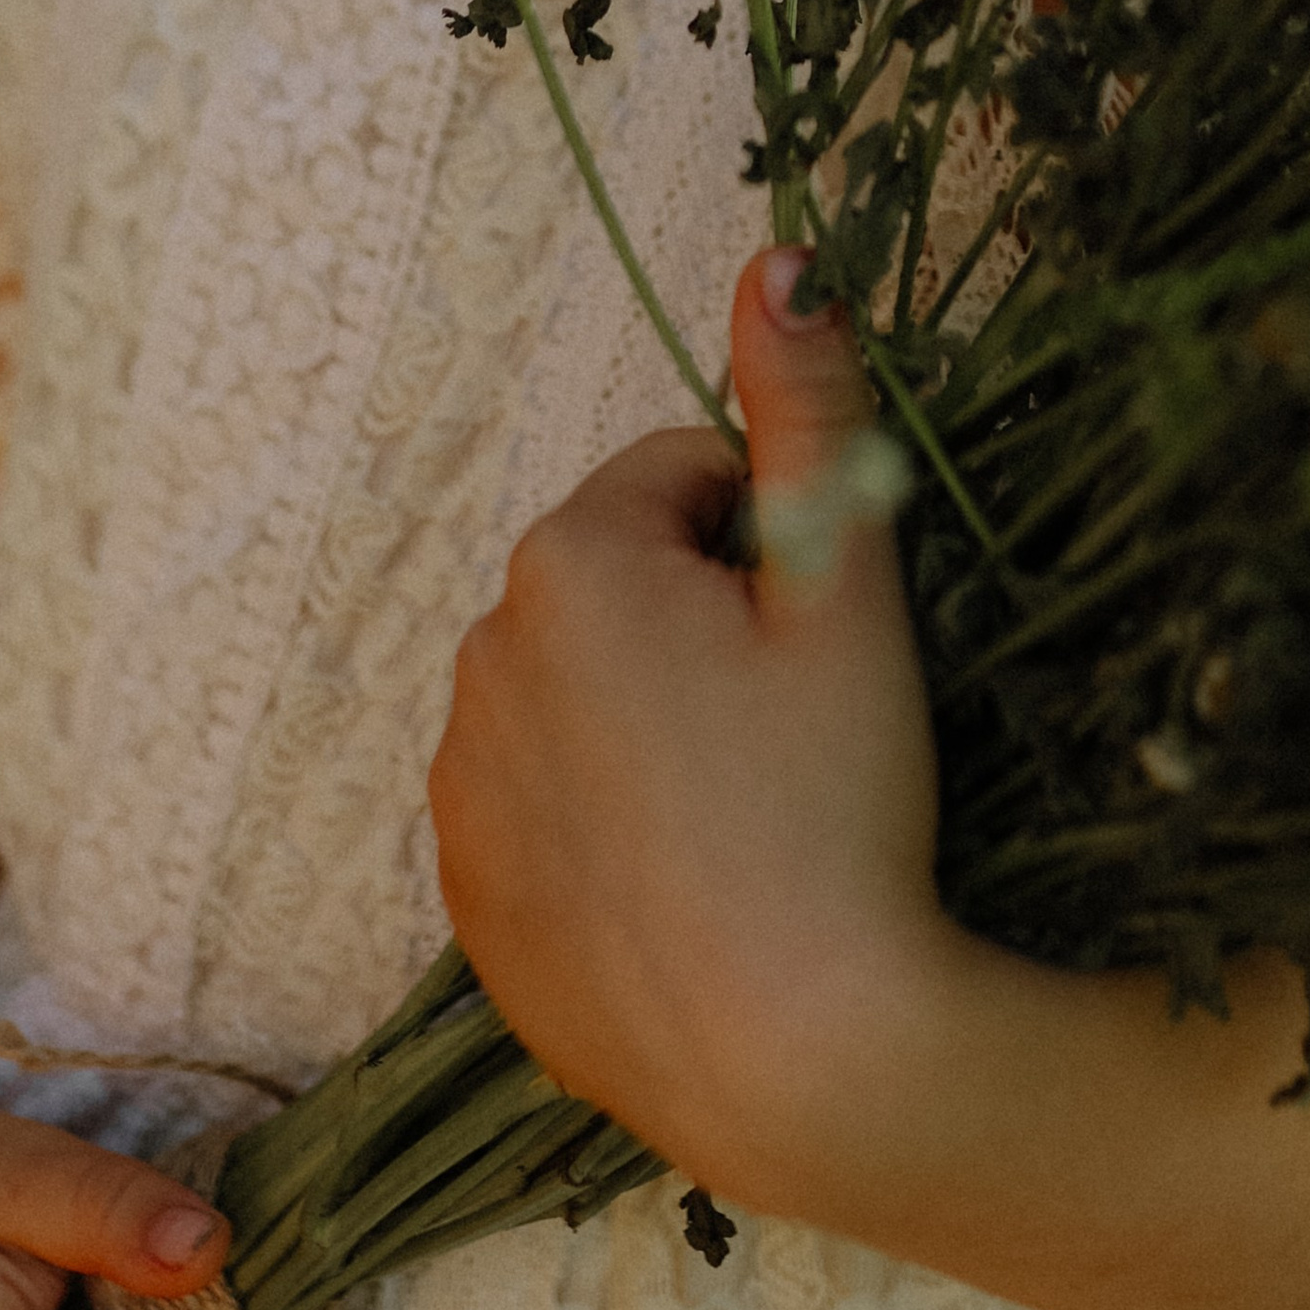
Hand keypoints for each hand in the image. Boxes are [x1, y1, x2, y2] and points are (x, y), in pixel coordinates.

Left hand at [430, 246, 938, 1197]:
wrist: (800, 1056)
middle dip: (702, 631)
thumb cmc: (841, 807)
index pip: (687, 481)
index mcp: (572, 559)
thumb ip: (808, 408)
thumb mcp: (847, 588)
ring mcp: (461, 787)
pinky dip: (607, 827)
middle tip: (794, 742)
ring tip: (744, 823)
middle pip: (624, 588)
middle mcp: (482, 653)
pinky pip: (542, 809)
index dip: (774, 550)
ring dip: (650, 724)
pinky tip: (687, 888)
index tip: (818, 647)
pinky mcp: (467, 899)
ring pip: (581, 697)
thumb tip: (780, 254)